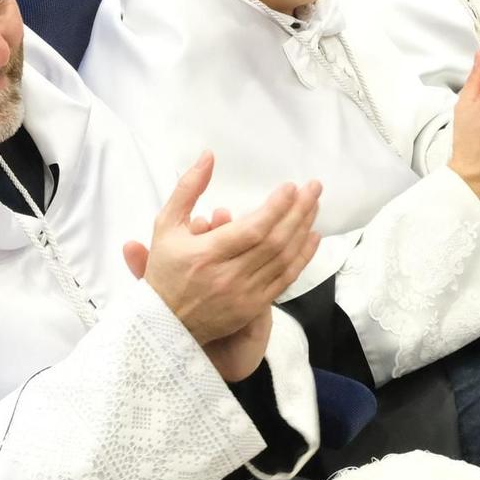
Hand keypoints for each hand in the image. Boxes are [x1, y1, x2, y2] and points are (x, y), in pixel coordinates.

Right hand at [122, 153, 321, 380]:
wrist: (165, 323)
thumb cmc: (165, 270)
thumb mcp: (165, 225)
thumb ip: (187, 189)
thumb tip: (209, 156)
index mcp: (206, 255)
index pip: (252, 230)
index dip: (276, 208)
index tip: (290, 187)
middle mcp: (228, 277)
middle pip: (275, 242)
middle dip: (299, 212)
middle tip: (313, 188)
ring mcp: (244, 295)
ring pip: (284, 260)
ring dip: (303, 230)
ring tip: (314, 206)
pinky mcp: (254, 307)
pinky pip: (285, 279)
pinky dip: (302, 257)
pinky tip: (312, 237)